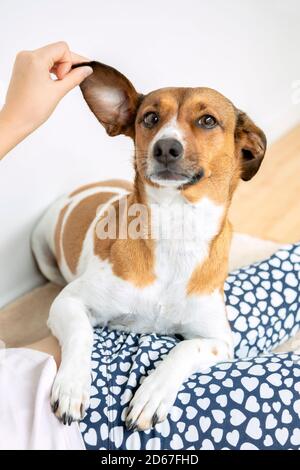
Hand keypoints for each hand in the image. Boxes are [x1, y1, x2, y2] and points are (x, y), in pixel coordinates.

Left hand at [0, 41, 92, 158]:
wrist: (16, 120)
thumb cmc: (32, 109)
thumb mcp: (58, 91)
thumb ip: (75, 78)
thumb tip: (87, 69)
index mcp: (35, 58)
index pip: (62, 48)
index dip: (70, 62)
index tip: (68, 78)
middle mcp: (27, 55)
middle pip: (56, 51)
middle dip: (66, 65)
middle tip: (69, 81)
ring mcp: (23, 61)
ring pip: (50, 56)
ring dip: (59, 68)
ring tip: (59, 85)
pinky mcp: (23, 67)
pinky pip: (42, 62)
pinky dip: (51, 70)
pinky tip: (54, 82)